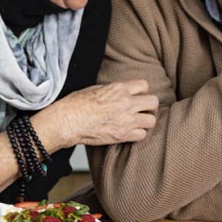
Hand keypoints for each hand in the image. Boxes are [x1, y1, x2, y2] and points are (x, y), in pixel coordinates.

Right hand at [40, 80, 158, 147]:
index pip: (144, 85)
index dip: (142, 91)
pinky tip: (130, 133)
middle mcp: (126, 103)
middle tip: (143, 111)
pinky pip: (142, 135)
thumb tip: (119, 92)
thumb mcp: (95, 88)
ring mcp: (126, 119)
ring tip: (138, 123)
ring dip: (146, 122)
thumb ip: (112, 90)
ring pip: (151, 120)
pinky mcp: (122, 135)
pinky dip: (138, 135)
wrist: (68, 121)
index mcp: (119, 88)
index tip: (138, 96)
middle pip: (153, 102)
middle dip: (149, 107)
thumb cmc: (76, 104)